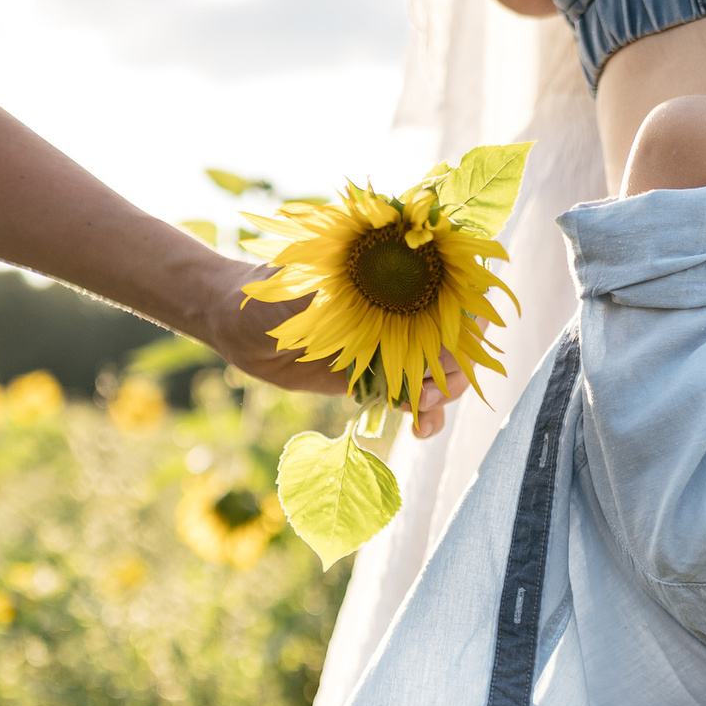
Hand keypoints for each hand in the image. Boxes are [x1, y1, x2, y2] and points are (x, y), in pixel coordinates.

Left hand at [214, 265, 464, 438]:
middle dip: (454, 365)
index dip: (470, 311)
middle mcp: (398, 310)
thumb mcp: (296, 284)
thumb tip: (360, 287)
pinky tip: (418, 428)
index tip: (469, 336)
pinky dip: (425, 415)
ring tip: (417, 409)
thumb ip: (332, 290)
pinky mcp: (374, 377)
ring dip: (441, 394)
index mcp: (390, 276)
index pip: (450, 288)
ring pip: (439, 372)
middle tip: (426, 386)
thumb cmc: (264, 290)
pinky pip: (411, 398)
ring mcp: (389, 346)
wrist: (235, 326)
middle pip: (455, 338)